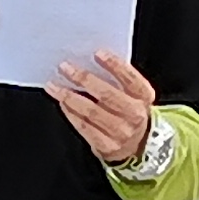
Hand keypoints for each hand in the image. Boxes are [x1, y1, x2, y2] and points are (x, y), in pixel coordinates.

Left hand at [48, 49, 159, 167]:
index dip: (115, 65)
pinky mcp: (107, 146)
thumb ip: (117, 79)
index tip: (97, 53)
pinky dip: (71, 113)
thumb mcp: (133, 94)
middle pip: (107, 95)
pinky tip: (62, 103)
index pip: (130, 78)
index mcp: (144, 97)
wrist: (138, 145)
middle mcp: (136, 116)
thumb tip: (89, 62)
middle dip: (83, 79)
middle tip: (65, 68)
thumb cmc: (130, 112)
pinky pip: (84, 127)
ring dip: (69, 97)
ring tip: (54, 86)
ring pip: (91, 112)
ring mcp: (122, 133)